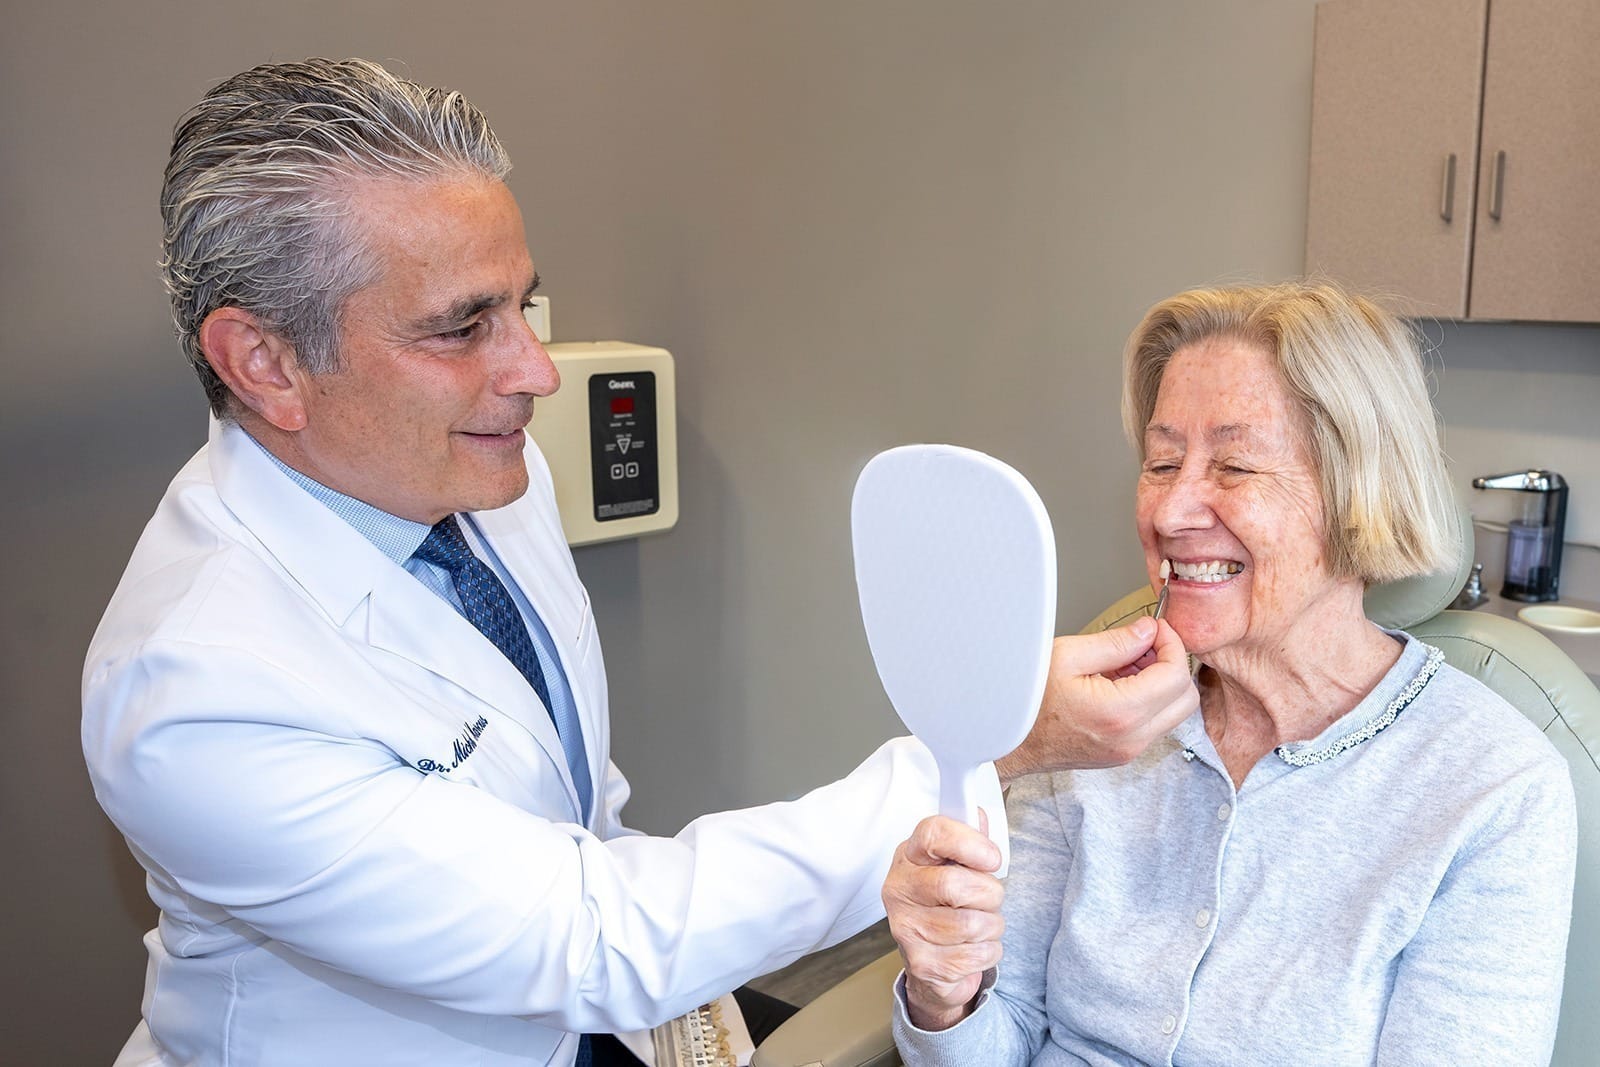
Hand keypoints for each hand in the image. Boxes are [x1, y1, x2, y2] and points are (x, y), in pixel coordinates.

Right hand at [883, 812, 1004, 1031]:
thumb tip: (977, 814)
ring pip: (971, 925)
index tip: (991, 858)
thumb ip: (970, 838)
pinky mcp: (921, 963)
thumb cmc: (948, 903)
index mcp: (910, 855)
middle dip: (989, 894)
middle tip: (989, 898)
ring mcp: (906, 928)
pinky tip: (975, 947)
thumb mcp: (957, 864)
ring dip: (992, 926)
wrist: (932, 958)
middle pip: (955, 885)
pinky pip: (975, 956)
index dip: (969, 843)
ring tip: (982, 924)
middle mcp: (900, 889)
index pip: (932, 834)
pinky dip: (989, 952)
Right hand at [996, 617, 1196, 780]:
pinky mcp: (1124, 754)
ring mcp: (1129, 750)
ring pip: (1174, 712)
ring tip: (1125, 664)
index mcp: (1119, 712)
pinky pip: (1154, 723)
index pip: (1175, 675)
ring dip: (1160, 683)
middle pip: (1186, 697)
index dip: (1171, 644)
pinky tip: (1117, 683)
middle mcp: (1131, 738)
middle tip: (1145, 645)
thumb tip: (1147, 631)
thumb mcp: (1067, 656)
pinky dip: (1148, 700)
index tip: (1156, 629)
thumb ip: (1116, 642)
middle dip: (1171, 664)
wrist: (1008, 743)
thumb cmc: (1026, 703)